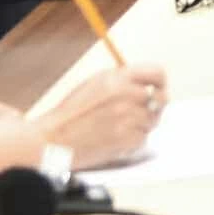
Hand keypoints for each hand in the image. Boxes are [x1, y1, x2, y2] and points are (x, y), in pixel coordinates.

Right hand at [37, 65, 168, 168]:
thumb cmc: (72, 113)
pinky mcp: (126, 139)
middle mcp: (126, 95)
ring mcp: (127, 117)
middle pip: (158, 100)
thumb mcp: (96, 84)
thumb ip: (124, 80)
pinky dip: (133, 141)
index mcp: (118, 78)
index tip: (159, 89)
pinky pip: (143, 138)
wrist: (52, 140)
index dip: (161, 82)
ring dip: (139, 126)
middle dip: (150, 108)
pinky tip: (114, 139)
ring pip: (151, 121)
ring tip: (116, 128)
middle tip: (135, 115)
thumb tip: (149, 85)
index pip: (157, 73)